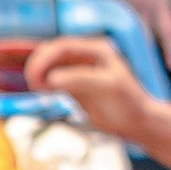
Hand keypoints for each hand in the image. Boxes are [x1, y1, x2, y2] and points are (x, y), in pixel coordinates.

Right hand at [22, 34, 153, 144]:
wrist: (138, 123)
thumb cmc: (128, 104)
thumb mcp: (106, 88)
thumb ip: (79, 80)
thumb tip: (50, 79)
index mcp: (97, 49)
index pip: (62, 46)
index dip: (44, 58)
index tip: (34, 75)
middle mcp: (87, 56)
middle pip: (53, 52)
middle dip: (39, 64)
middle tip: (32, 83)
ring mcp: (81, 70)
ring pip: (51, 65)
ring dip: (40, 73)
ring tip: (36, 87)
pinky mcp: (76, 85)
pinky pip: (54, 78)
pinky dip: (44, 82)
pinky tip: (42, 91)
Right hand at [91, 0, 170, 72]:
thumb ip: (168, 13)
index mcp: (156, 1)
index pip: (167, 31)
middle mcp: (137, 4)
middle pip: (141, 38)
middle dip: (142, 60)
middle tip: (145, 83)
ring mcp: (117, 3)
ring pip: (118, 35)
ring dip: (118, 53)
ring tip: (116, 74)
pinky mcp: (99, 2)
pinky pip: (102, 26)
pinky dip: (100, 39)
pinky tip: (92, 54)